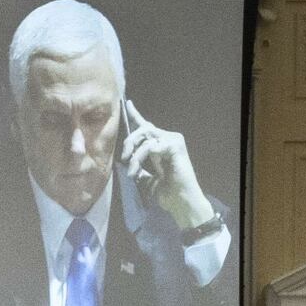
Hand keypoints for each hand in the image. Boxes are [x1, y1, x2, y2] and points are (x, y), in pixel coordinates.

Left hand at [120, 100, 214, 229]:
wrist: (181, 202)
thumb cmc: (166, 192)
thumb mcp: (145, 179)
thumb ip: (138, 167)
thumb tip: (124, 163)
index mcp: (160, 145)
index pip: (146, 126)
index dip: (135, 114)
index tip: (127, 103)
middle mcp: (167, 139)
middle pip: (142, 128)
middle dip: (129, 141)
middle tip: (124, 158)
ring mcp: (173, 140)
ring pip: (145, 135)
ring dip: (133, 154)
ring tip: (131, 171)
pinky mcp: (175, 145)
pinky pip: (150, 145)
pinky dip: (140, 157)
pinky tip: (137, 169)